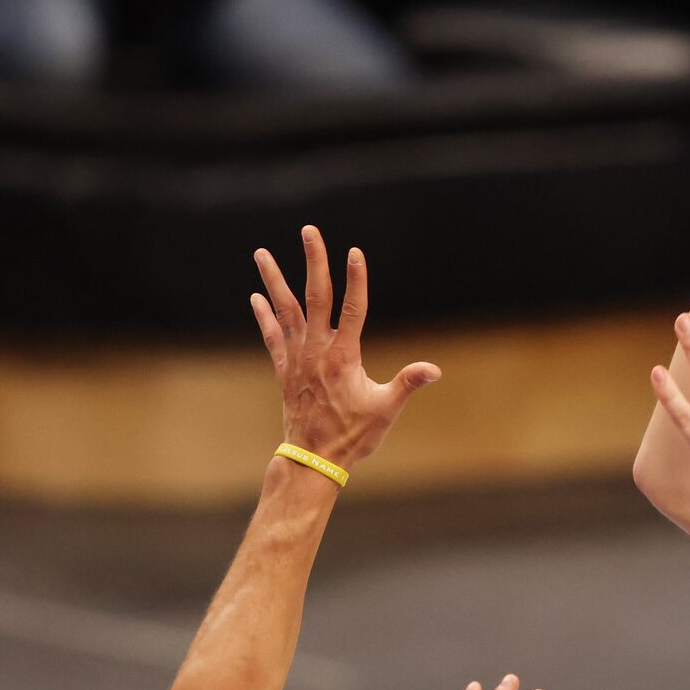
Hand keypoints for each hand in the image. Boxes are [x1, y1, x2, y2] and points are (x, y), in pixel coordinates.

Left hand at [251, 226, 439, 471]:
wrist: (313, 459)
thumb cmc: (352, 436)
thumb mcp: (385, 410)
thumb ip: (407, 384)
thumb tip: (433, 369)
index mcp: (344, 356)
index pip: (353, 308)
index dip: (356, 280)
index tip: (355, 253)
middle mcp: (317, 350)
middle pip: (316, 296)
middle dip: (314, 261)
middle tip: (309, 230)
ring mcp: (297, 358)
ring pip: (285, 310)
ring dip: (274, 280)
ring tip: (261, 252)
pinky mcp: (284, 370)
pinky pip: (272, 336)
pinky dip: (264, 316)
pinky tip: (256, 296)